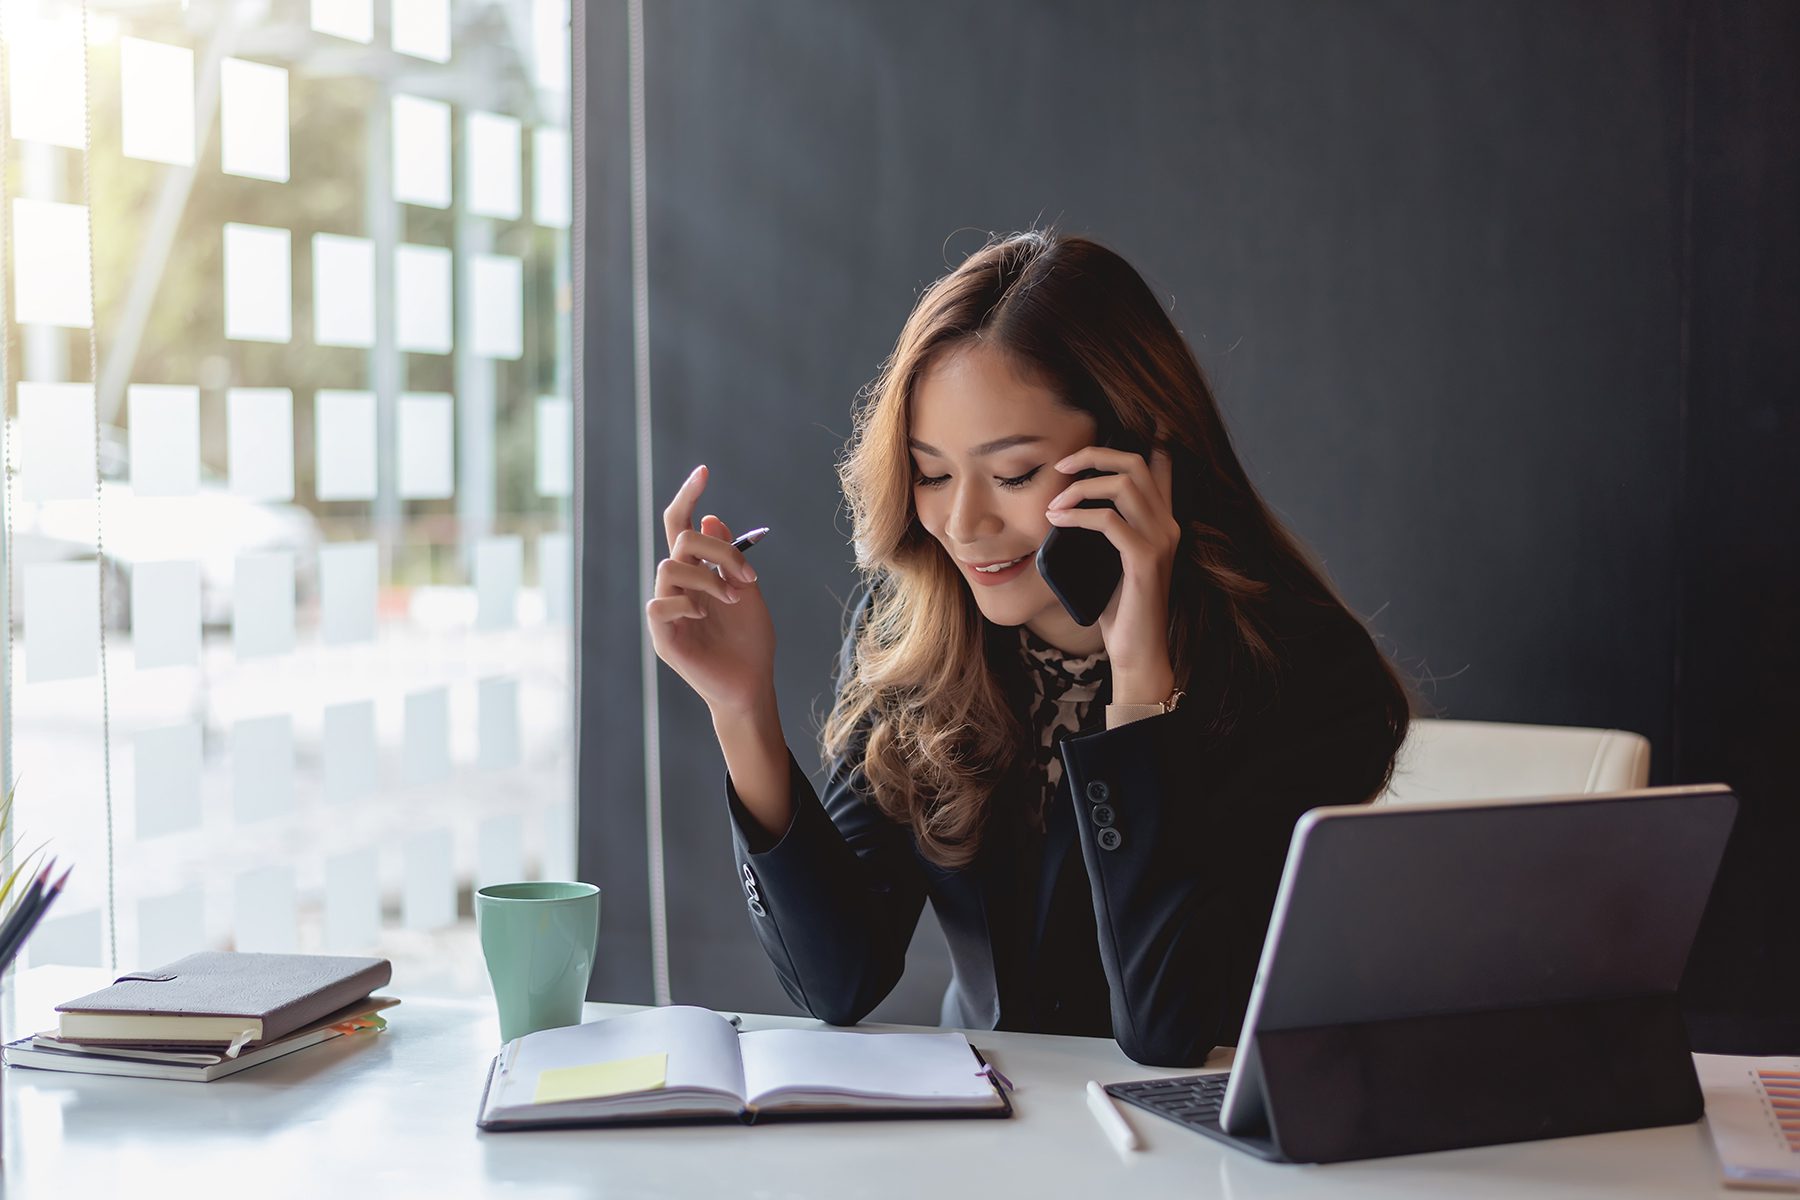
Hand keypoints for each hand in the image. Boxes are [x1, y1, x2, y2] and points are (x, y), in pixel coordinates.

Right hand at [646, 465, 777, 717]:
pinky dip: (687, 603)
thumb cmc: (750, 640)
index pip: (682, 526)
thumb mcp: (748, 590)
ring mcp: (667, 610)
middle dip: (718, 550)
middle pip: (681, 540)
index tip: (704, 471)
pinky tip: (706, 615)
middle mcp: (677, 587)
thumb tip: (711, 516)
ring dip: (708, 578)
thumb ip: (729, 557)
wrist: (752, 683)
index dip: (688, 496)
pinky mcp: (663, 635)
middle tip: (748, 576)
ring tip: (732, 598)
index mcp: (696, 573)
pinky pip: (659, 604)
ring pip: (669, 567)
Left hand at [1044, 443, 1180, 703]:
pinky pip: (1108, 521)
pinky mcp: (1145, 560)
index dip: (1136, 439)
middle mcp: (1168, 525)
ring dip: (1080, 487)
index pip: (1159, 463)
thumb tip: (1063, 504)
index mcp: (1162, 521)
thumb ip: (1102, 530)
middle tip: (1061, 466)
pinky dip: (1077, 516)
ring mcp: (1160, 541)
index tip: (1096, 438)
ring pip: (1122, 485)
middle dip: (1093, 455)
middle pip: (1135, 463)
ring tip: (1053, 504)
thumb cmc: (1119, 608)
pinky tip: (1057, 521)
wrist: (1137, 651)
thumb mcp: (1108, 559)